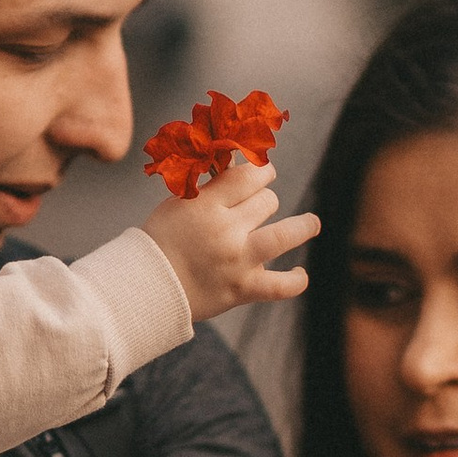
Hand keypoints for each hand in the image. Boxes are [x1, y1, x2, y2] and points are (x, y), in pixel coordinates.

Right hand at [144, 160, 319, 321]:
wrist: (145, 288)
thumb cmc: (159, 242)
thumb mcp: (177, 204)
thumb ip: (209, 189)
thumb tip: (239, 167)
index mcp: (207, 205)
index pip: (248, 175)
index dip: (261, 171)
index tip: (264, 173)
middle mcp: (227, 230)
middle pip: (267, 201)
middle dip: (264, 200)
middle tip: (259, 206)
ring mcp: (239, 260)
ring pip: (287, 234)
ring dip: (304, 226)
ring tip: (312, 223)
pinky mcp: (244, 289)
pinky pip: (282, 286)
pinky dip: (295, 280)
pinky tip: (300, 272)